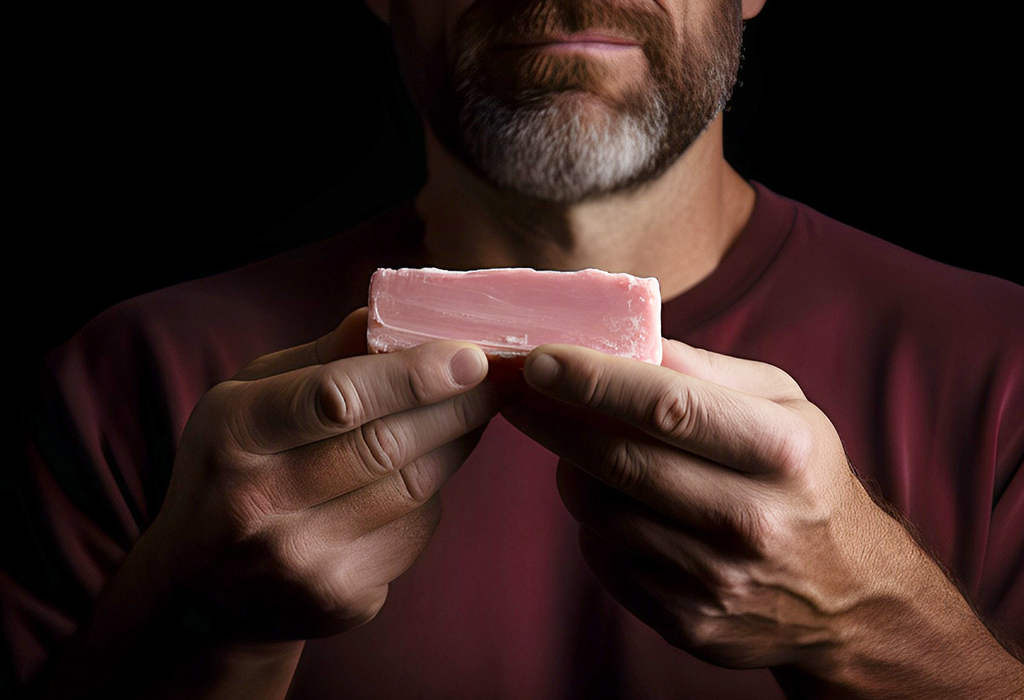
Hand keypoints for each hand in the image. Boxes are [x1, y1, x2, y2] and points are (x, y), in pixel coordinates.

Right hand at [152, 308, 501, 639]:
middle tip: (492, 376)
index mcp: (235, 436)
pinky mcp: (341, 599)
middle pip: (387, 445)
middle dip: (455, 405)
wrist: (207, 588)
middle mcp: (262, 505)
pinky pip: (415, 530)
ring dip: (456, 443)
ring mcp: (303, 561)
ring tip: (473, 410)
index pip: (337, 399)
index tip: (469, 355)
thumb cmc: (233, 466)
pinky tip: (426, 469)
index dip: (413, 375)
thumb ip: (320, 359)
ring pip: (414, 488)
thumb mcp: (249, 398)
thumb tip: (388, 318)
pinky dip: (431, 493)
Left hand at [503, 339, 1022, 695]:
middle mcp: (753, 520)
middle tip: (517, 392)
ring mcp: (718, 580)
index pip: (667, 407)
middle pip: (619, 461)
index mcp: (783, 451)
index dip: (592, 380)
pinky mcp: (690, 623)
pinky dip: (595, 523)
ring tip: (583, 449)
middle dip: (552, 420)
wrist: (848, 594)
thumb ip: (702, 370)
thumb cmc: (803, 475)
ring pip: (600, 512)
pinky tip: (617, 503)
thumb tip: (619, 338)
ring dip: (574, 472)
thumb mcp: (782, 404)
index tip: (539, 359)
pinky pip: (606, 558)